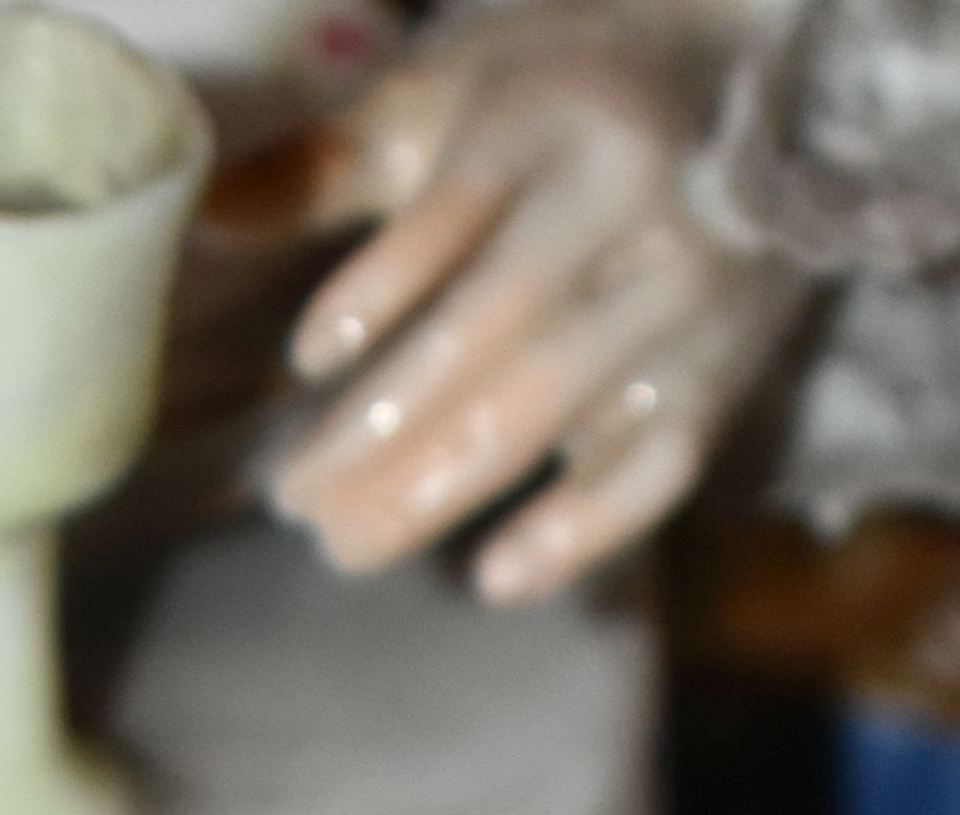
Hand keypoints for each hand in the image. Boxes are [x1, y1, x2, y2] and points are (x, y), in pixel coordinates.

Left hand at [266, 19, 786, 604]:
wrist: (758, 89)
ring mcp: (683, 292)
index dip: (378, 292)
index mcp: (552, 119)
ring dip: (442, 486)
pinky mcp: (721, 370)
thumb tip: (201, 212)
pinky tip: (494, 579)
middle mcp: (628, 201)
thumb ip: (330, 158)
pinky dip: (579, 531)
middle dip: (386, 428)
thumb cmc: (565, 99)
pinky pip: (653, 467)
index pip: (455, 216)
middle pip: (494, 330)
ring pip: (555, 403)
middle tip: (295, 504)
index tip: (304, 364)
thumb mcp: (452, 98)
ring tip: (346, 544)